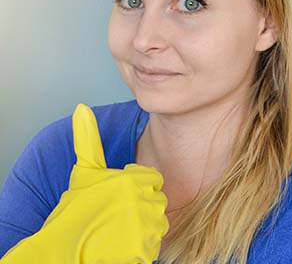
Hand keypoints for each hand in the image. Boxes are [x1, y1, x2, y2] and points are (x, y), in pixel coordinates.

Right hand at [1, 103, 168, 263]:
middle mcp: (145, 200)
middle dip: (141, 205)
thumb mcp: (84, 171)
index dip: (137, 186)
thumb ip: (88, 138)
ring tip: (120, 228)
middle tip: (119, 213)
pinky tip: (123, 242)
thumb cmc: (76, 209)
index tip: (120, 195)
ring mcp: (148, 227)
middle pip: (157, 200)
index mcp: (134, 179)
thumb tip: (82, 109)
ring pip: (158, 222)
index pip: (153, 179)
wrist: (65, 249)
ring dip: (143, 225)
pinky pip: (154, 243)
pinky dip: (142, 245)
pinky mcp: (147, 250)